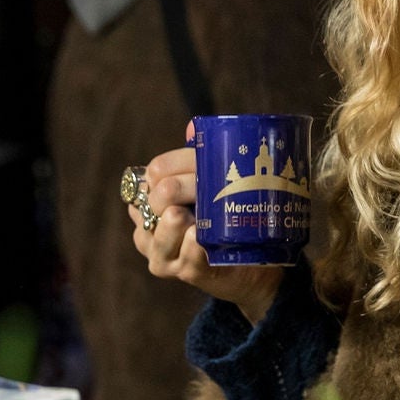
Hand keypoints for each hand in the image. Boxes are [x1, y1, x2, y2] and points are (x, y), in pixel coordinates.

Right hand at [127, 131, 284, 323]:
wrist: (250, 262)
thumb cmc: (222, 219)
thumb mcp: (209, 186)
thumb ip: (197, 158)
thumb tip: (193, 127)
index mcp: (149, 203)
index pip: (149, 175)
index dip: (172, 167)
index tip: (198, 165)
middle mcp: (149, 228)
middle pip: (158, 197)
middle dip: (179, 189)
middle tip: (203, 188)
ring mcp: (164, 253)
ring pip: (164, 228)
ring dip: (179, 220)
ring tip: (192, 217)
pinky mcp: (186, 272)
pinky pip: (185, 256)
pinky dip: (192, 245)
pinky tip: (200, 239)